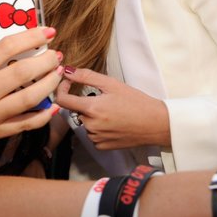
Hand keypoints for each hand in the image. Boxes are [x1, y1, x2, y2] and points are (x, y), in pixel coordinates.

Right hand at [0, 27, 61, 150]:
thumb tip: (19, 53)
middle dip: (46, 61)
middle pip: (23, 72)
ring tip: (56, 73)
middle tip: (55, 55)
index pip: (7, 47)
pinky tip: (53, 105)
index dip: (32, 36)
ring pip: (30, 98)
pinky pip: (26, 124)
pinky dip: (44, 114)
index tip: (47, 32)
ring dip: (49, 83)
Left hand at [54, 67, 169, 148]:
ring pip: (84, 123)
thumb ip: (86, 76)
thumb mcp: (111, 84)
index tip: (68, 83)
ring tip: (111, 111)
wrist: (155, 124)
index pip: (62, 100)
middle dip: (84, 103)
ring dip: (91, 116)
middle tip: (104, 99)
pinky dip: (97, 128)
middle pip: (76, 110)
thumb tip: (67, 70)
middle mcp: (91, 126)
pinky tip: (113, 123)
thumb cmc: (136, 102)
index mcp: (92, 108)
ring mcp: (96, 138)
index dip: (61, 89)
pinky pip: (92, 134)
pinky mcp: (102, 146)